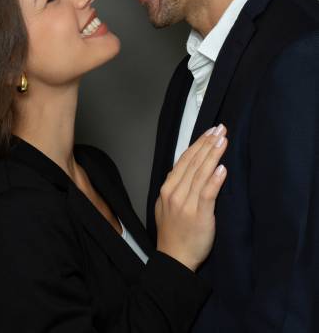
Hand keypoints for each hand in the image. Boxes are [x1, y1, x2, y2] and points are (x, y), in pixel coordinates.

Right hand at [155, 124, 227, 271]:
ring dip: (213, 155)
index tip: (210, 132)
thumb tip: (184, 170)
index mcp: (168, 188)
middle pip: (193, 162)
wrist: (174, 260)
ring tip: (223, 140)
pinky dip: (214, 179)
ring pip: (201, 173)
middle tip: (220, 129)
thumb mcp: (165, 205)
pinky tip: (222, 168)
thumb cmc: (173, 234)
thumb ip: (175, 187)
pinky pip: (207, 193)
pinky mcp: (199, 215)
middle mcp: (175, 192)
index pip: (185, 159)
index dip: (198, 144)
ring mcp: (186, 203)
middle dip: (208, 143)